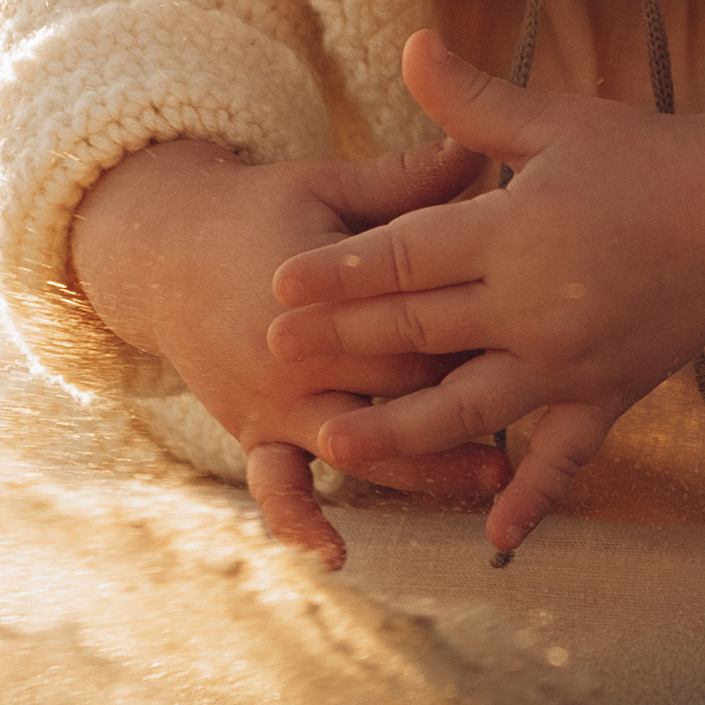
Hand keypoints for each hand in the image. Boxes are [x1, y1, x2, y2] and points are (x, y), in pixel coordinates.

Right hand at [67, 133, 510, 567]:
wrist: (162, 253)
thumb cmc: (261, 209)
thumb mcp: (329, 186)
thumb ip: (406, 182)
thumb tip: (483, 151)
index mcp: (317, 292)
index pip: (411, 321)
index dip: (474, 328)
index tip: (539, 326)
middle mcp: (293, 356)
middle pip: (395, 390)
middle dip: (464, 397)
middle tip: (543, 401)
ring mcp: (271, 403)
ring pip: (358, 446)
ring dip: (423, 468)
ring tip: (491, 478)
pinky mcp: (254, 433)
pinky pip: (276, 487)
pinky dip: (299, 521)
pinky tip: (335, 554)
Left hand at [267, 31, 704, 556]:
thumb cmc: (648, 158)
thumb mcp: (558, 121)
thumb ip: (475, 103)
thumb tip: (409, 46)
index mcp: (515, 231)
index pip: (407, 255)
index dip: (339, 269)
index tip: (278, 282)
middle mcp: (534, 305)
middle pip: (420, 330)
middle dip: (342, 343)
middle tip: (272, 354)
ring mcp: (570, 361)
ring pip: (468, 407)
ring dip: (399, 431)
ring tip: (335, 446)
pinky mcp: (608, 395)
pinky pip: (563, 455)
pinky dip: (531, 495)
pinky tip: (492, 534)